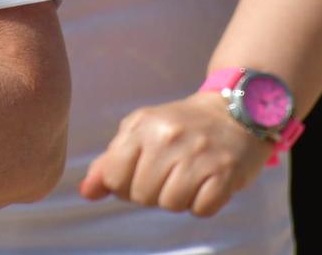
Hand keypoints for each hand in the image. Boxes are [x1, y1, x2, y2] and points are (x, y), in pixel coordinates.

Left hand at [77, 91, 271, 217]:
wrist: (236, 111)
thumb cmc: (181, 127)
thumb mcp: (141, 132)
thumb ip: (110, 162)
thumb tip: (86, 193)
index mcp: (141, 125)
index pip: (113, 177)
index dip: (124, 184)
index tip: (141, 172)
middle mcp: (168, 136)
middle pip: (141, 195)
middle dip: (153, 192)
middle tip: (171, 172)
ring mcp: (198, 154)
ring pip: (170, 204)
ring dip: (180, 198)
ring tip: (190, 176)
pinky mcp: (225, 172)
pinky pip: (201, 210)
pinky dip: (204, 204)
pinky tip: (209, 182)